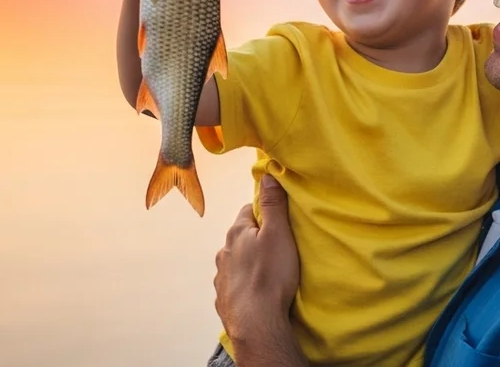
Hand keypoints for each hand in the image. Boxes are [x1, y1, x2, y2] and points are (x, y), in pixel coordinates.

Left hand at [214, 175, 302, 361]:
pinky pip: (234, 285)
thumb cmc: (270, 276)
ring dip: (249, 263)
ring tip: (268, 273)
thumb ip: (273, 204)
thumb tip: (268, 175)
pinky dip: (244, 285)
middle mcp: (224, 252)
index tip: (278, 220)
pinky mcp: (223, 299)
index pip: (248, 210)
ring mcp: (221, 277)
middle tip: (277, 247)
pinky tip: (257, 293)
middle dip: (256, 239)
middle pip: (241, 237)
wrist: (255, 323)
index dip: (264, 213)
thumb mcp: (278, 234)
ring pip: (236, 261)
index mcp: (237, 233)